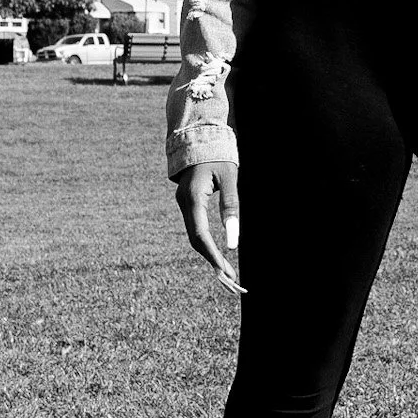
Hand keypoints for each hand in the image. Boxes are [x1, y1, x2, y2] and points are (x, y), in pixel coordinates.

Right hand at [175, 161, 242, 293]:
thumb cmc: (217, 156)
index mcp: (193, 197)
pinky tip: (218, 255)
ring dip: (210, 255)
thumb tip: (233, 241)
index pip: (200, 235)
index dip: (213, 256)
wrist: (198, 137)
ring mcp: (185, 205)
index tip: (226, 273)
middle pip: (196, 241)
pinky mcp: (189, 204)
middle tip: (231, 279)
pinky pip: (196, 229)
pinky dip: (206, 244)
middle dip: (212, 261)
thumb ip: (231, 206)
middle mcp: (184, 204)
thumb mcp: (229, 178)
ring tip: (227, 273)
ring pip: (195, 237)